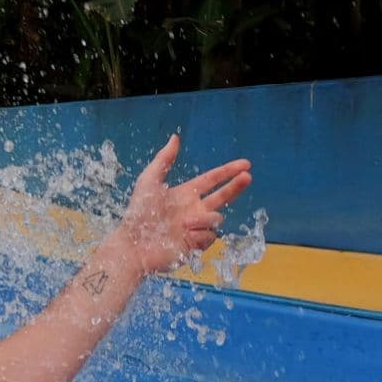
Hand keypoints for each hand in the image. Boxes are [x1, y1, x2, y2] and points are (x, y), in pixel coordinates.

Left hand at [114, 134, 252, 273]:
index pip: (212, 180)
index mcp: (185, 194)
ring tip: (184, 224)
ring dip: (204, 218)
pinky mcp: (197, 244)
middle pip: (223, 196)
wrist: (134, 244)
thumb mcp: (149, 181)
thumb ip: (164, 160)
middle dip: (236, 186)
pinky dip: (199, 234)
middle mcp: (194, 209)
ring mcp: (197, 227)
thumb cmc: (138, 213)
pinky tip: (184, 236)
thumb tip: (175, 137)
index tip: (246, 164)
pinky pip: (210, 236)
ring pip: (216, 218)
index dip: (228, 171)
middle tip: (247, 176)